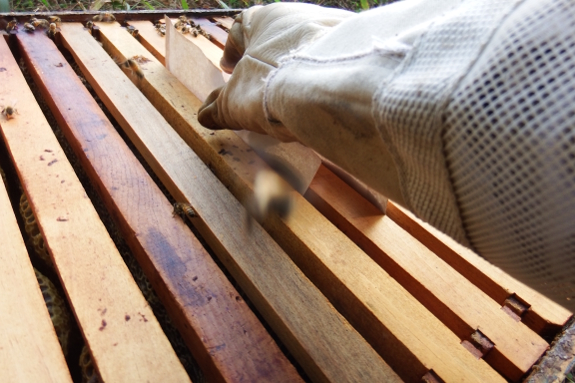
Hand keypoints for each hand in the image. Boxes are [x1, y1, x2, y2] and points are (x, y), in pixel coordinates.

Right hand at [198, 3, 352, 140]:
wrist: (333, 84)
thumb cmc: (272, 85)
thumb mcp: (237, 102)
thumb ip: (220, 108)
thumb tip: (205, 115)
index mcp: (264, 19)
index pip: (242, 28)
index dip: (233, 50)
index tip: (229, 69)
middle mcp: (300, 15)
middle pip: (278, 39)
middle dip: (269, 62)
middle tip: (263, 87)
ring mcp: (333, 27)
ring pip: (310, 49)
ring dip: (299, 70)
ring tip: (295, 98)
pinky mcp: (360, 46)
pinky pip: (337, 61)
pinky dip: (327, 77)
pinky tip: (324, 100)